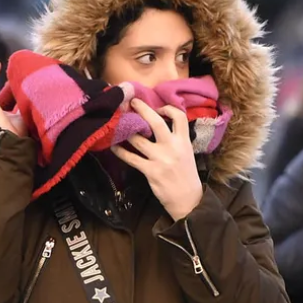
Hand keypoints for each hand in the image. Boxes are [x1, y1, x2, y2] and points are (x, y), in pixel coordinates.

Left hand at [111, 99, 202, 220]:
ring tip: (117, 124)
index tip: (157, 108)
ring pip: (139, 139)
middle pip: (156, 122)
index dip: (167, 108)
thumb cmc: (186, 175)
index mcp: (183, 141)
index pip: (179, 116)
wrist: (187, 199)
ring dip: (126, 131)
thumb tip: (157, 126)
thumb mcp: (186, 153)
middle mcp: (172, 147)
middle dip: (142, 109)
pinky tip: (114, 147)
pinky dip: (120, 151)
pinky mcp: (150, 171)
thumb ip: (176, 139)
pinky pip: (131, 158)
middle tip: (131, 103)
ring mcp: (160, 159)